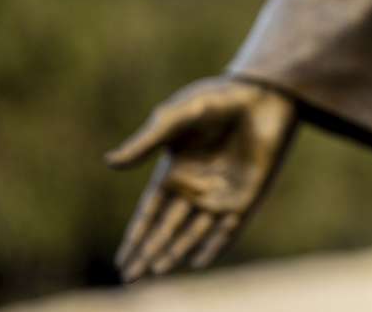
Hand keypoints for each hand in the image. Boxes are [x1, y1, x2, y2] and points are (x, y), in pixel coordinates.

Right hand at [105, 75, 295, 280]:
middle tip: (131, 277)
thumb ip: (145, 142)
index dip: (135, 235)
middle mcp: (196, 187)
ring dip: (175, 251)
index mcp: (175, 170)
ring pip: (193, 232)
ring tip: (156, 271)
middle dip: (149, 252)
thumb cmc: (215, 100)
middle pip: (167, 228)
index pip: (150, 212)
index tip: (122, 260)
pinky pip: (228, 228)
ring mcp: (221, 193)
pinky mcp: (247, 195)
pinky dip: (214, 245)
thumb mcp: (175, 118)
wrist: (261, 95)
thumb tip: (109, 163)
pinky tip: (199, 262)